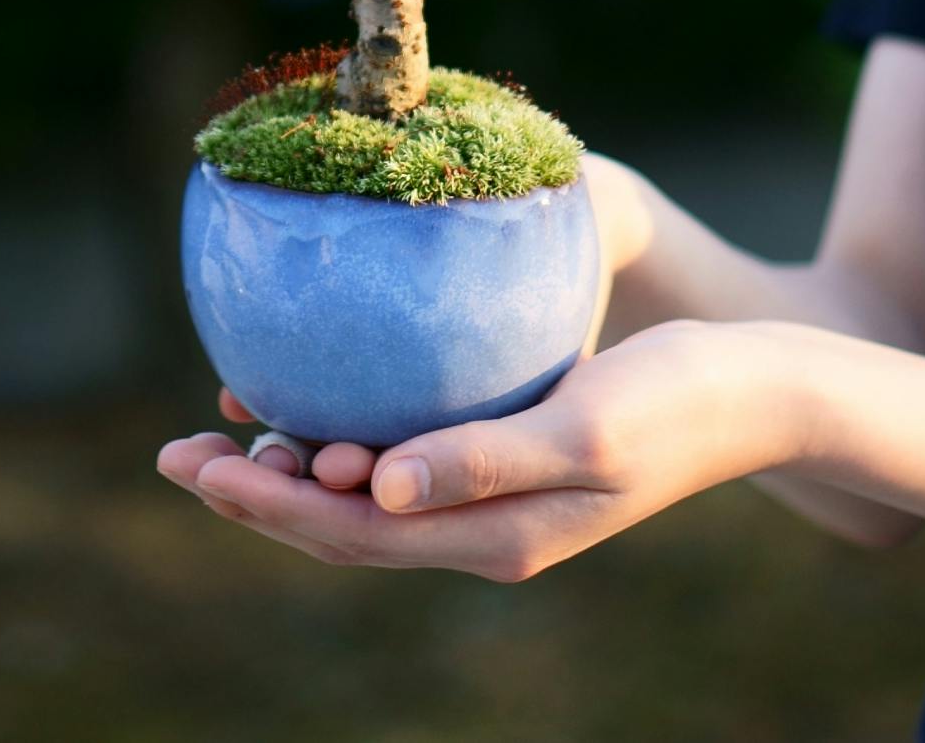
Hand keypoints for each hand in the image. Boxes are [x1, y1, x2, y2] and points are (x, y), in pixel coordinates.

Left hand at [157, 319, 803, 580]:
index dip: (260, 504)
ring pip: (365, 500)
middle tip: (173, 452)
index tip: (191, 460)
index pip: (346, 534)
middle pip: (340, 526)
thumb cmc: (674, 399)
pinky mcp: (507, 456)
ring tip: (223, 431)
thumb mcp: (580, 430)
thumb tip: (372, 489)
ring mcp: (494, 499)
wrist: (751, 389)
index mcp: (494, 536)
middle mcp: (483, 529)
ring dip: (291, 471)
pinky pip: (403, 463)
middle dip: (252, 493)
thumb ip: (479, 459)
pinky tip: (320, 396)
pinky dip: (347, 439)